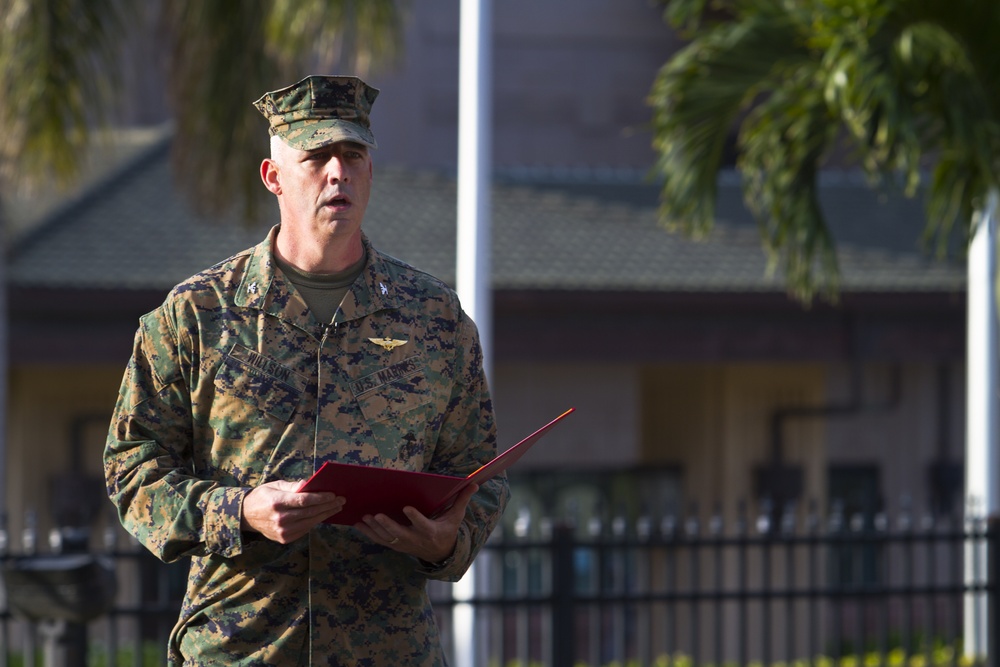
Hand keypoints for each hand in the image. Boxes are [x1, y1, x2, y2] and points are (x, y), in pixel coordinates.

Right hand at [241, 480, 344, 543]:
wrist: (247, 516)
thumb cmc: (264, 496)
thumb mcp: (275, 486)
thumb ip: (293, 486)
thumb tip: (308, 484)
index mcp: (277, 502)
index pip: (304, 501)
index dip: (321, 498)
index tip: (333, 494)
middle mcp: (280, 518)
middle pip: (310, 512)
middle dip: (328, 505)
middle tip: (341, 500)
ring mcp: (282, 531)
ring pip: (310, 522)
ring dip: (326, 514)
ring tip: (337, 507)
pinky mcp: (285, 539)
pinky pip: (305, 529)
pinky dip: (316, 521)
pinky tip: (324, 515)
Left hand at [356, 484, 478, 562]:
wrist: (441, 553)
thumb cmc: (447, 530)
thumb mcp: (456, 517)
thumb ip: (462, 500)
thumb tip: (474, 484)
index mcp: (431, 531)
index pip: (423, 525)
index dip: (415, 518)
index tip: (407, 508)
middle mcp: (416, 540)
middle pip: (400, 534)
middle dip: (388, 525)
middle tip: (376, 515)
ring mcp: (404, 545)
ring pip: (387, 539)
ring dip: (374, 529)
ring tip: (364, 518)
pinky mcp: (396, 546)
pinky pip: (380, 541)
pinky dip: (369, 534)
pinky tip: (359, 524)